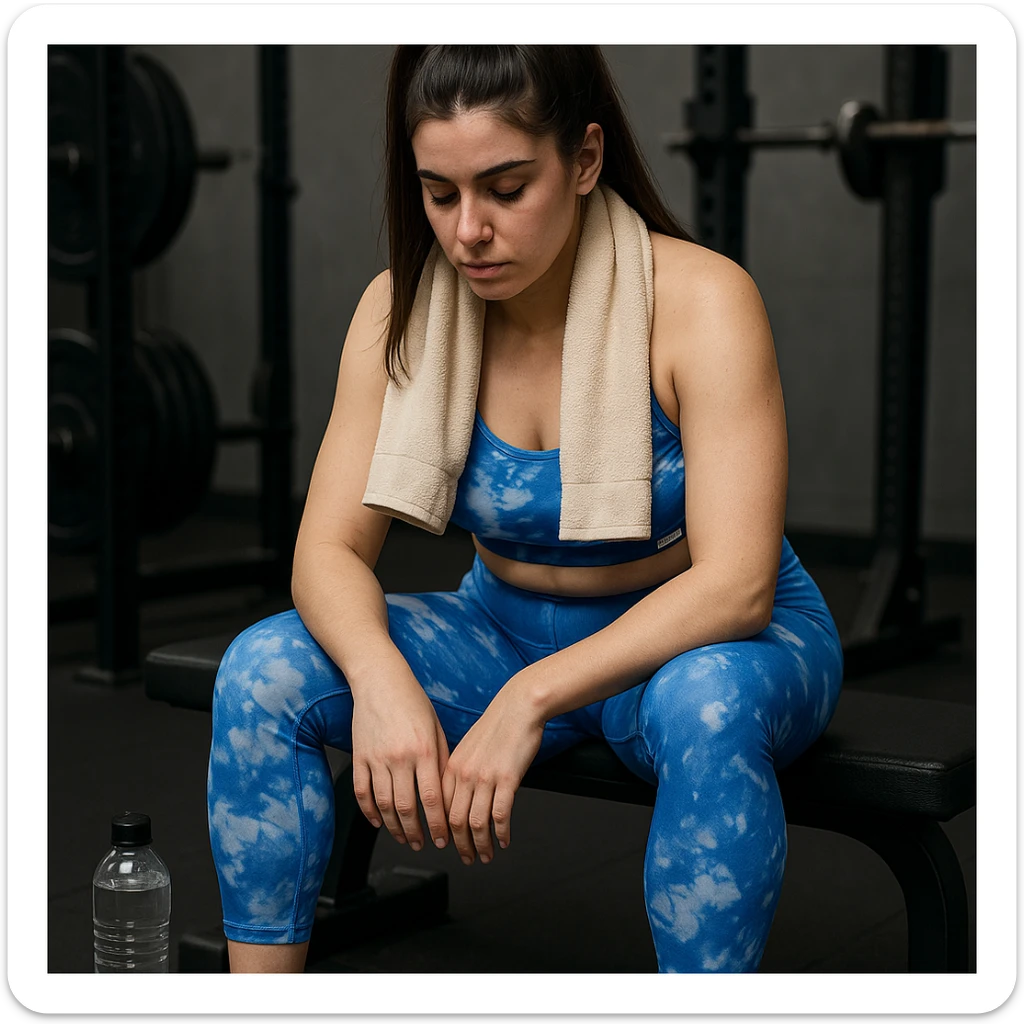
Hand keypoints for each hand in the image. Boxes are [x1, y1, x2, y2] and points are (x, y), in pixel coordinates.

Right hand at [350, 668, 451, 851]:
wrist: (380, 680)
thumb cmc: (412, 701)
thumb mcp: (436, 727)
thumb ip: (442, 759)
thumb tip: (447, 791)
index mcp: (424, 750)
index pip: (432, 799)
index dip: (437, 825)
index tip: (442, 839)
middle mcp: (400, 757)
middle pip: (406, 808)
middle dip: (415, 832)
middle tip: (421, 844)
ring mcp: (377, 758)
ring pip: (383, 804)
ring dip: (393, 827)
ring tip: (402, 838)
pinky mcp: (359, 756)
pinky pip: (362, 792)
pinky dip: (369, 811)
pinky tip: (377, 822)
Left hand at [441, 675, 545, 864]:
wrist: (519, 706)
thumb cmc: (498, 725)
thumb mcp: (469, 747)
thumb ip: (461, 771)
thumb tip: (458, 795)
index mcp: (452, 766)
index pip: (440, 808)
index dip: (443, 831)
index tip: (447, 844)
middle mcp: (464, 774)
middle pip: (455, 821)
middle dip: (460, 845)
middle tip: (467, 858)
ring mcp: (485, 777)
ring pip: (476, 823)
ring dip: (481, 844)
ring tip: (486, 855)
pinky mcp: (507, 779)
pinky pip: (500, 815)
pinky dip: (501, 833)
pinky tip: (504, 840)